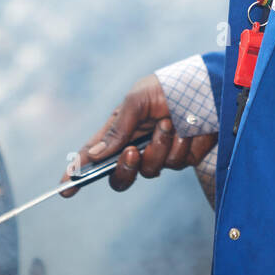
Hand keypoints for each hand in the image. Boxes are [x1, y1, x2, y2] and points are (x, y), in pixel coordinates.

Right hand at [59, 73, 217, 196]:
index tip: (65, 188)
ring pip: (150, 170)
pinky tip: (188, 129)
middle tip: (133, 152)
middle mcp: (136, 145)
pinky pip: (176, 163)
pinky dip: (181, 145)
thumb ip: (118, 127)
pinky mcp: (182, 157)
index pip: (93, 155)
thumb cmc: (168, 86)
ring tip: (170, 123)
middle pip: (120, 176)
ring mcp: (159, 154)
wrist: (209, 87)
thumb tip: (95, 154)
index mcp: (119, 129)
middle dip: (125, 168)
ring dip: (160, 146)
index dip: (77, 172)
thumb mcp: (138, 99)